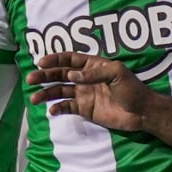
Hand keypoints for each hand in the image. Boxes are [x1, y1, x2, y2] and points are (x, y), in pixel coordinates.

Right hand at [26, 52, 150, 130]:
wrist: (141, 112)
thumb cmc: (132, 89)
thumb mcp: (117, 74)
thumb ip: (95, 73)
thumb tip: (72, 75)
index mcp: (92, 65)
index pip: (69, 59)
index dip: (55, 59)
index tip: (41, 63)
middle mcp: (84, 78)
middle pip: (60, 74)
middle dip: (44, 76)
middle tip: (30, 80)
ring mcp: (83, 94)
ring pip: (59, 91)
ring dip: (46, 94)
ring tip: (34, 99)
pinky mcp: (84, 109)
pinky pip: (66, 107)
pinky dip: (57, 108)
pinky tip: (51, 110)